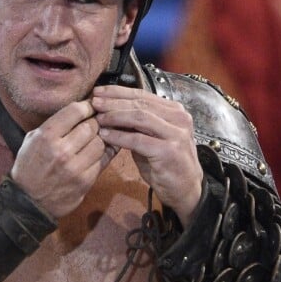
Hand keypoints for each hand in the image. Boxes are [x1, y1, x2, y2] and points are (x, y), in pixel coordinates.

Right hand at [10, 100, 115, 217]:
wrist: (28, 201)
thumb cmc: (29, 166)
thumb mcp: (33, 138)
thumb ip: (54, 124)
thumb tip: (80, 111)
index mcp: (46, 136)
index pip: (76, 111)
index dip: (87, 106)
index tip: (90, 106)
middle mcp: (62, 150)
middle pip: (91, 125)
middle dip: (95, 122)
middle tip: (95, 122)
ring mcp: (75, 167)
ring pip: (100, 142)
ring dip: (100, 138)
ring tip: (94, 138)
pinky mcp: (85, 181)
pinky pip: (102, 160)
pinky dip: (103, 154)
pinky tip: (97, 151)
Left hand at [91, 85, 202, 227]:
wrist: (185, 190)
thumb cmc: (164, 162)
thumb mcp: (151, 136)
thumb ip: (136, 123)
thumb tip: (107, 109)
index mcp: (174, 110)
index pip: (142, 94)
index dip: (118, 92)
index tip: (99, 91)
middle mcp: (178, 118)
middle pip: (140, 103)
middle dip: (114, 101)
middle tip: (94, 102)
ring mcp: (176, 134)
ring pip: (139, 117)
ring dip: (115, 116)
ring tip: (98, 117)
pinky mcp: (169, 151)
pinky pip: (138, 139)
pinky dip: (119, 136)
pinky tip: (105, 135)